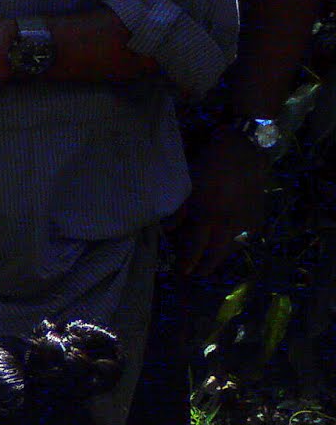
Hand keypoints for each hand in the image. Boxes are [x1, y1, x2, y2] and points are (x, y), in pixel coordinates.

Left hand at [174, 127, 269, 275]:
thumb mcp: (185, 186)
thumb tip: (168, 231)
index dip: (188, 262)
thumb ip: (177, 210)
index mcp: (206, 216)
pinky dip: (239, 240)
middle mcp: (226, 223)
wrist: (243, 150)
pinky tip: (234, 241)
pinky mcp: (257, 214)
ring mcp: (244, 220)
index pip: (195, 248)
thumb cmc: (207, 164)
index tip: (182, 272)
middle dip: (206, 266)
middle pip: (216, 253)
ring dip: (222, 255)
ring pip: (233, 246)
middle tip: (197, 273)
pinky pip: (248, 234)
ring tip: (212, 260)